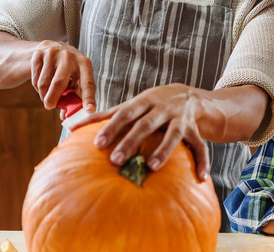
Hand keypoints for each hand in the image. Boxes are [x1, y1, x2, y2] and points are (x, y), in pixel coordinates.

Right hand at [30, 40, 95, 112]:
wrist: (50, 48)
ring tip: (46, 96)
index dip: (89, 98)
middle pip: (59, 83)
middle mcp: (70, 56)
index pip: (88, 83)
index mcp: (84, 63)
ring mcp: (53, 53)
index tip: (90, 110)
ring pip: (44, 83)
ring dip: (44, 95)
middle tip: (50, 107)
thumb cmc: (67, 70)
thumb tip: (66, 117)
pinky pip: (35, 78)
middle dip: (53, 99)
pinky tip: (42, 85)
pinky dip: (37, 87)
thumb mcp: (76, 78)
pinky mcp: (38, 54)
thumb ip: (74, 97)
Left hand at [72, 83, 209, 180]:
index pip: (125, 113)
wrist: (189, 95)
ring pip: (174, 134)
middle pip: (145, 124)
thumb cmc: (151, 105)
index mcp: (144, 102)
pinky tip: (201, 178)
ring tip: (153, 167)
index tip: (97, 143)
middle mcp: (162, 108)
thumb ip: (104, 116)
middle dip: (131, 141)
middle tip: (117, 160)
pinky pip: (200, 146)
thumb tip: (70, 126)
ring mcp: (180, 119)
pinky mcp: (196, 129)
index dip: (111, 127)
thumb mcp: (131, 106)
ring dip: (164, 150)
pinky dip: (202, 161)